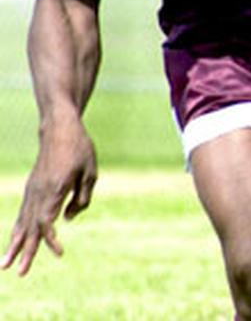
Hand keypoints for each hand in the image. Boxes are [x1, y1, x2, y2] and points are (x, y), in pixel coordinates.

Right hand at [2, 121, 96, 275]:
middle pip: (30, 227)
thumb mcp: (90, 173)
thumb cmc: (80, 149)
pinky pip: (23, 213)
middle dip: (25, 251)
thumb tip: (67, 220)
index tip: (59, 252)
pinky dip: (18, 230)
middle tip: (20, 273)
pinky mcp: (31, 188)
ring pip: (21, 222)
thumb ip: (82, 199)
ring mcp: (32, 190)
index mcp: (55, 189)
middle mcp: (39, 192)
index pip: (47, 222)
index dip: (50, 240)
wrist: (59, 128)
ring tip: (5, 265)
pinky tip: (14, 243)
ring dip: (14, 245)